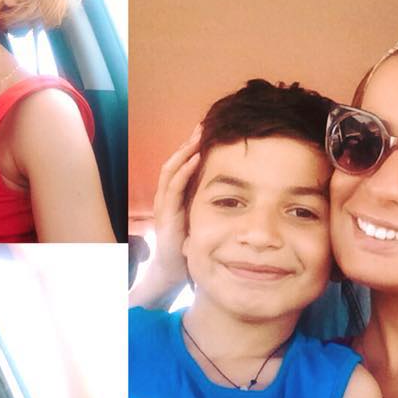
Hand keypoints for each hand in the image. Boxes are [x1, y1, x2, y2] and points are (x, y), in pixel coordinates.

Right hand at [129, 127, 199, 306]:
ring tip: (197, 137)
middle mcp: (166, 198)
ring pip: (170, 171)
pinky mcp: (166, 216)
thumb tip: (232, 190)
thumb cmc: (188, 245)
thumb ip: (207, 204)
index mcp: (174, 197)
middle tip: (202, 126)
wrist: (172, 271)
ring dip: (184, 152)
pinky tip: (193, 159)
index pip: (180, 166)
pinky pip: (173, 188)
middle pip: (174, 163)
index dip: (191, 149)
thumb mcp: (199, 219)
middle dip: (187, 144)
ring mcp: (164, 206)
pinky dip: (183, 171)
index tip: (205, 132)